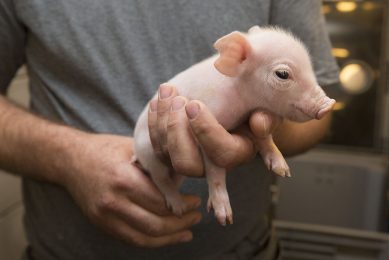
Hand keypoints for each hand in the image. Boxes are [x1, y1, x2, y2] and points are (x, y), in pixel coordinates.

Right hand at [63, 133, 201, 246]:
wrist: (70, 159)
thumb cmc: (105, 149)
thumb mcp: (134, 148)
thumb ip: (157, 164)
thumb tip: (184, 179)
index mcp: (124, 179)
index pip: (161, 201)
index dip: (183, 204)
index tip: (196, 201)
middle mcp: (114, 201)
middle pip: (156, 223)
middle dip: (181, 222)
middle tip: (196, 216)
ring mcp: (105, 216)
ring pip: (145, 236)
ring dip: (170, 237)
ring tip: (187, 231)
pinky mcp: (102, 224)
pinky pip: (132, 239)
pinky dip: (152, 241)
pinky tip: (167, 237)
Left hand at [148, 84, 281, 176]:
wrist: (236, 100)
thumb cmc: (254, 102)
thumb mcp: (267, 107)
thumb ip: (267, 117)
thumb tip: (260, 124)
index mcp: (237, 154)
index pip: (222, 155)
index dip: (205, 131)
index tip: (194, 103)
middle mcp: (212, 164)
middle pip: (186, 165)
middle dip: (177, 132)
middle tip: (179, 100)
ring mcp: (191, 158)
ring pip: (166, 154)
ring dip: (162, 121)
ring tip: (168, 90)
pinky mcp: (175, 151)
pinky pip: (156, 146)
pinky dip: (154, 122)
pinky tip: (157, 100)